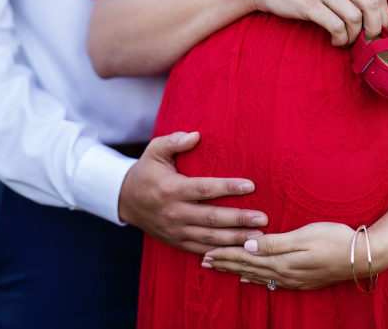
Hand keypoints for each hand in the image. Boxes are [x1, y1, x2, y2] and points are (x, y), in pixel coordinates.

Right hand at [118, 131, 268, 253]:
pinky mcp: (176, 241)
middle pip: (212, 218)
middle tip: (263, 219)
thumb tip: (196, 135)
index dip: (228, 187)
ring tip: (258, 237)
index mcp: (171, 189)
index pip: (204, 189)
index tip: (251, 186)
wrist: (124, 200)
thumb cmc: (147, 171)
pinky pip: (200, 250)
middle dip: (239, 219)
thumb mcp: (154, 150)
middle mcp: (174, 212)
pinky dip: (221, 252)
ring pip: (209, 238)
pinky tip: (239, 251)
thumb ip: (174, 141)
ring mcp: (175, 230)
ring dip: (235, 239)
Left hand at [202, 222, 363, 289]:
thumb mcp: (305, 235)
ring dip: (236, 272)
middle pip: (247, 268)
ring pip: (256, 276)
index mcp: (282, 261)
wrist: (364, 256)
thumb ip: (275, 243)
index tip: (206, 252)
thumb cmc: (336, 238)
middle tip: (203, 261)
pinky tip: (248, 280)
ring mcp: (293, 279)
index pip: (246, 258)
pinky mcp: (302, 280)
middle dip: (225, 264)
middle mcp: (284, 273)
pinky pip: (270, 281)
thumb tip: (248, 245)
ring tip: (219, 269)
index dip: (226, 254)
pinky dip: (254, 279)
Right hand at [238, 0, 387, 46]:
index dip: (383, 16)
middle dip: (374, 28)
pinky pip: (336, 26)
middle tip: (367, 40)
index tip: (377, 30)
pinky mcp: (308, 4)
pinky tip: (333, 41)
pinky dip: (340, 39)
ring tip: (344, 41)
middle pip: (372, 5)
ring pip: (355, 18)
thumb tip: (374, 14)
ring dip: (353, 36)